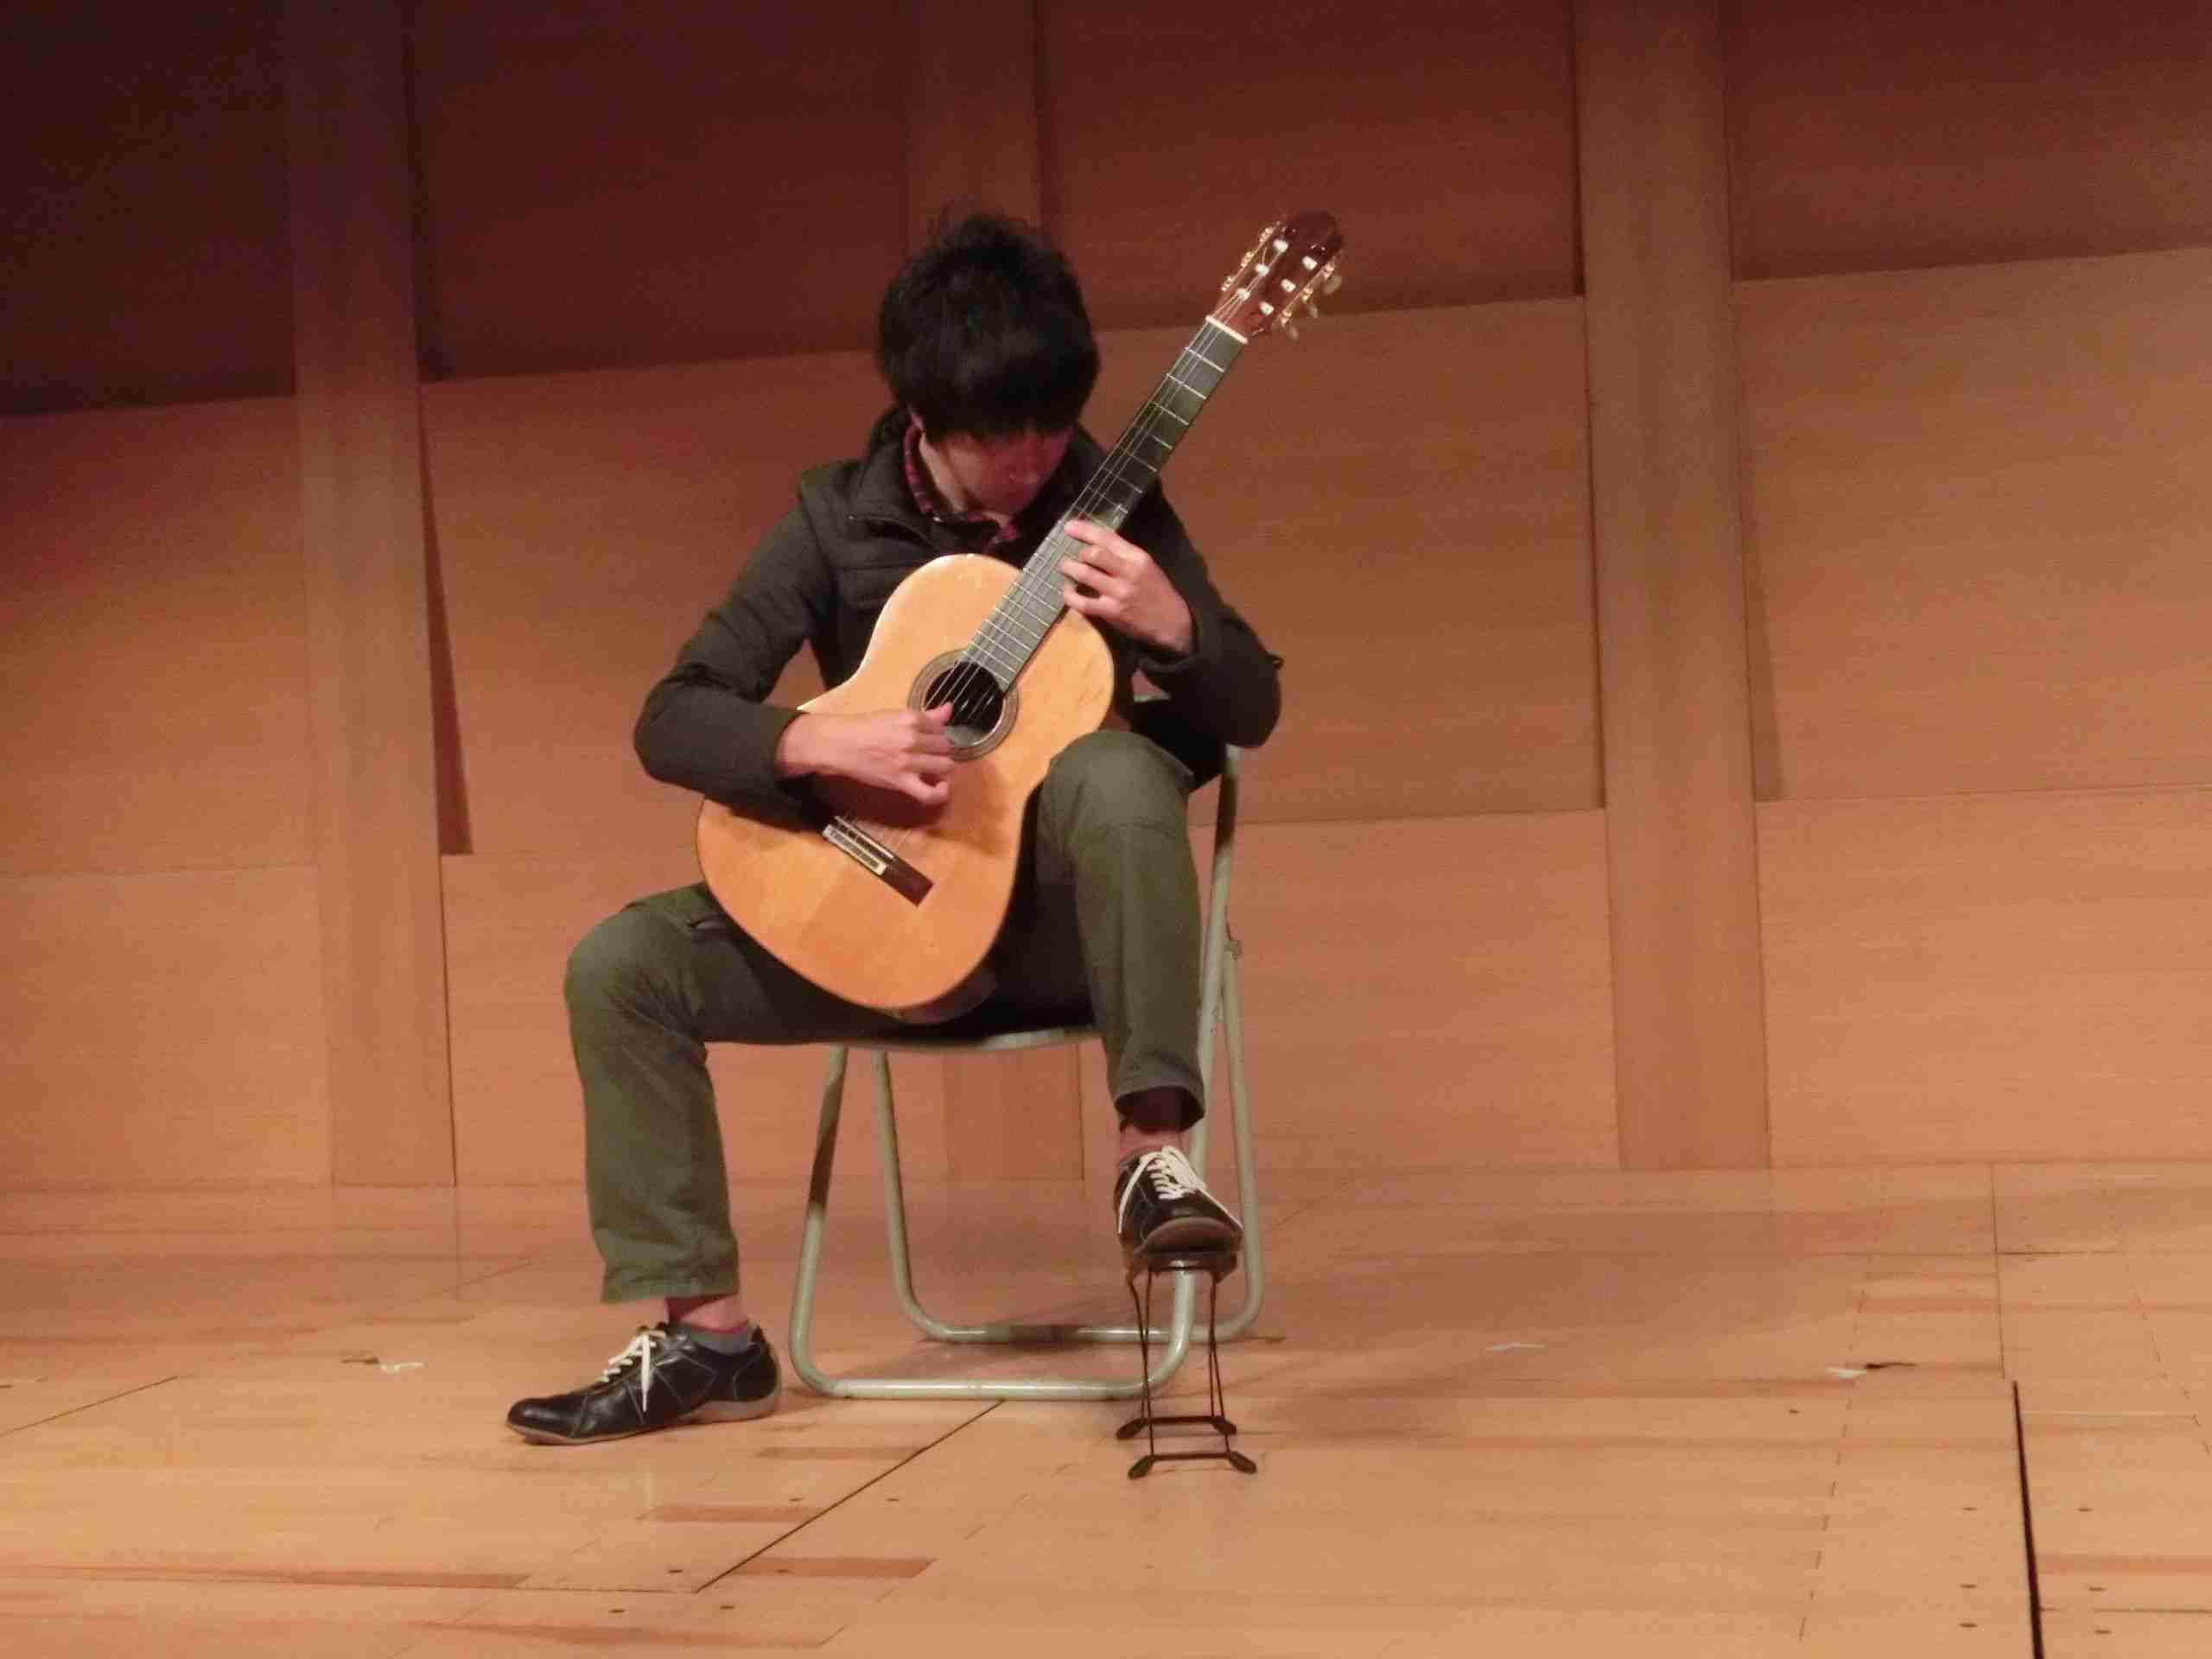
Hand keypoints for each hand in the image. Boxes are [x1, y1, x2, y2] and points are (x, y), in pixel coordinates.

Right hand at [776, 704, 954, 804]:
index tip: (929, 739)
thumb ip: (926, 715)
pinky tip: (942, 788)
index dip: (937, 734)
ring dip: (943, 767)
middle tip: (929, 754)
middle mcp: (913, 739)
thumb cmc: (865, 728)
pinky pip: (929, 793)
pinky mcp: (901, 781)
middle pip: (945, 746)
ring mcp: (908, 762)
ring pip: (945, 765)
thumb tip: (950, 709)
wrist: (840, 744)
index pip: (940, 727)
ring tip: (934, 768)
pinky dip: (940, 793)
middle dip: (940, 750)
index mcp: (912, 719)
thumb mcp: (896, 715)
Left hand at [1058, 520, 1193, 656]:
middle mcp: (1128, 572)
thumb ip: (1124, 555)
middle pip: (1094, 554)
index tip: (1068, 526)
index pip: (1108, 538)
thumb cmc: (1157, 591)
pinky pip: (1083, 602)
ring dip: (1069, 569)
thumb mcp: (1146, 566)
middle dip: (1078, 552)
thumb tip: (1095, 544)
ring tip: (1064, 568)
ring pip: (1085, 575)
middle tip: (1071, 556)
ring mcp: (1119, 593)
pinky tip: (1068, 592)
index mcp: (1138, 557)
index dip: (1085, 530)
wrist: (1171, 622)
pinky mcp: (1111, 612)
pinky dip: (1070, 595)